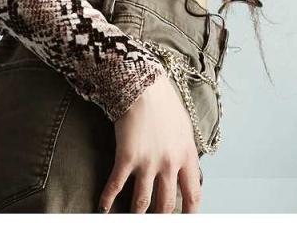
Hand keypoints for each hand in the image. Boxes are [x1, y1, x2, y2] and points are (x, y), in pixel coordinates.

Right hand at [98, 72, 202, 212]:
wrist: (144, 84)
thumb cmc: (164, 99)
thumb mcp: (183, 126)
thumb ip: (184, 150)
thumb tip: (184, 168)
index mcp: (187, 155)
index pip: (193, 193)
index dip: (190, 212)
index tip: (187, 220)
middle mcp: (170, 163)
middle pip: (167, 204)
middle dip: (161, 219)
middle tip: (156, 222)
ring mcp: (148, 163)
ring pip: (142, 202)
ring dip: (137, 215)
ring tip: (133, 220)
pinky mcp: (127, 157)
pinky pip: (116, 186)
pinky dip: (108, 200)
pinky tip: (103, 208)